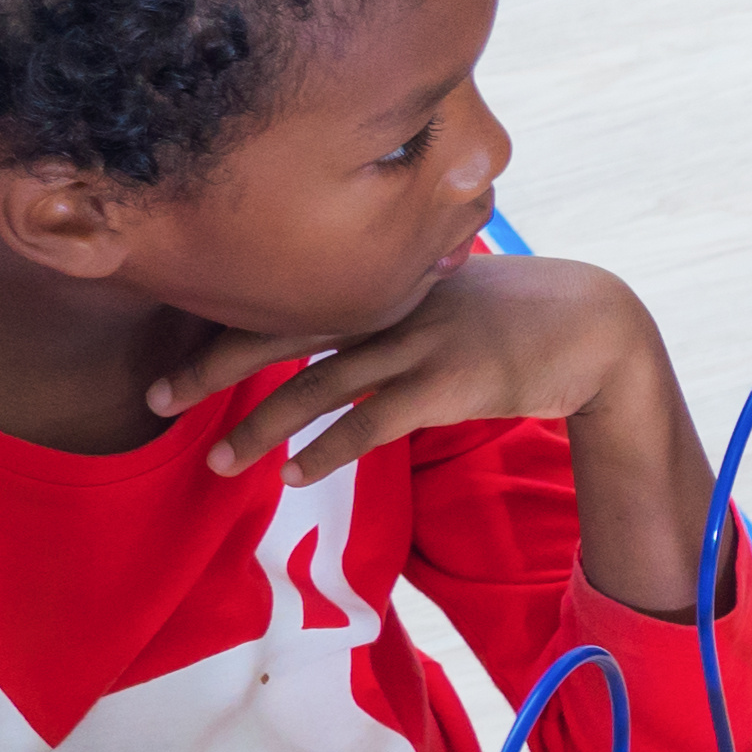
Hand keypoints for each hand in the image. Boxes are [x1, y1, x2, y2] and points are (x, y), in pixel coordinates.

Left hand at [159, 250, 671, 494]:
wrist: (595, 324)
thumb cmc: (515, 315)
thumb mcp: (442, 292)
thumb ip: (386, 304)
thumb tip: (336, 327)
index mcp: (378, 277)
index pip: (280, 295)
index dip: (221, 325)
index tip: (171, 351)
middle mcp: (388, 301)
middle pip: (278, 331)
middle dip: (211, 368)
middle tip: (157, 398)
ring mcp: (419, 340)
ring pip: (318, 383)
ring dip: (262, 426)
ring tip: (219, 462)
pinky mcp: (452, 382)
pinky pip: (374, 420)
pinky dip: (330, 449)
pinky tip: (295, 473)